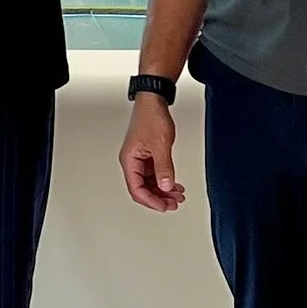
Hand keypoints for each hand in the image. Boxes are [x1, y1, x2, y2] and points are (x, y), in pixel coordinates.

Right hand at [120, 91, 184, 211]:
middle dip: (159, 198)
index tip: (164, 206)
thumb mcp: (160, 145)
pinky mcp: (147, 155)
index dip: (151, 201)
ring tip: (177, 196)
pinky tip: (174, 184)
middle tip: (174, 204)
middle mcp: (132, 161)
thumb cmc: (151, 117)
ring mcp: (140, 159)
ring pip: (149, 182)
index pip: (137, 189)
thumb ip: (164, 168)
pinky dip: (165, 180)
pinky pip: (154, 173)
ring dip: (163, 190)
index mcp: (129, 160)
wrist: (154, 101)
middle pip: (143, 189)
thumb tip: (166, 186)